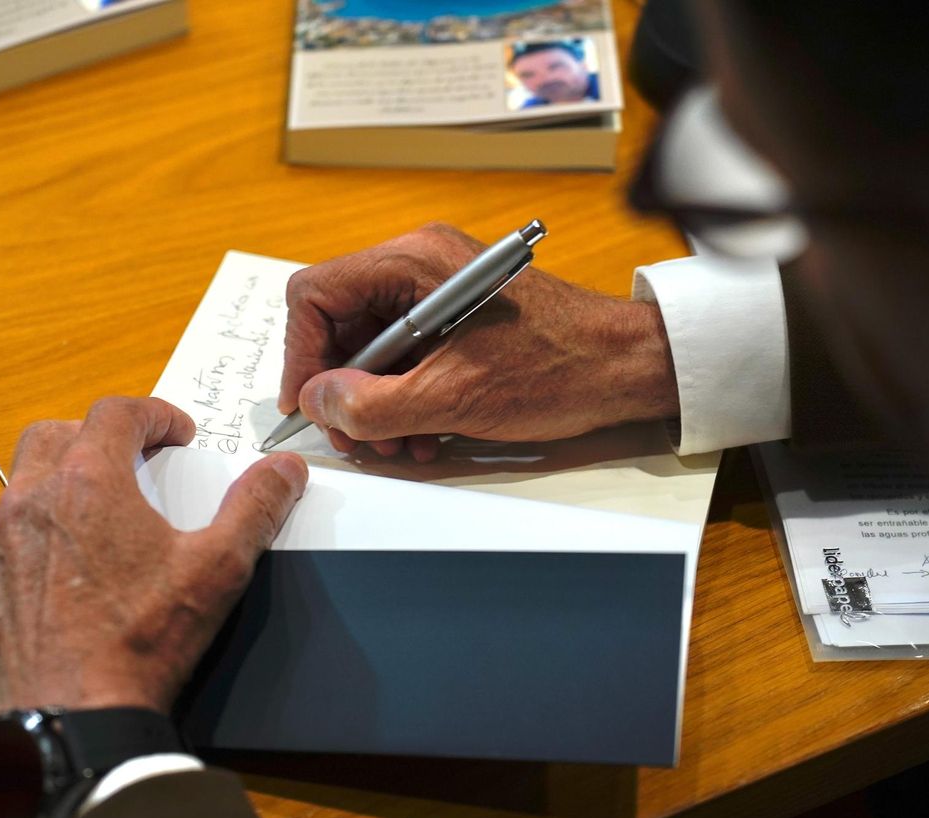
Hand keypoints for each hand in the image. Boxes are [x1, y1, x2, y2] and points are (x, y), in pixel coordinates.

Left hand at [0, 397, 308, 715]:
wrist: (76, 720)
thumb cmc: (144, 642)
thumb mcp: (217, 569)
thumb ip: (254, 508)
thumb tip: (284, 471)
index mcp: (88, 482)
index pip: (116, 412)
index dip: (154, 414)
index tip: (177, 434)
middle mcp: (30, 501)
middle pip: (54, 435)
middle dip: (95, 436)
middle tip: (133, 463)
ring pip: (21, 488)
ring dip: (60, 487)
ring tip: (100, 518)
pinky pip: (1, 545)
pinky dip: (34, 542)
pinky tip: (64, 574)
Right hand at [280, 223, 679, 459]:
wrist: (626, 368)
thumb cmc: (557, 368)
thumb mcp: (452, 398)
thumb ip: (373, 403)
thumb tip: (318, 401)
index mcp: (413, 260)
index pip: (316, 294)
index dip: (301, 355)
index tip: (308, 405)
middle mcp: (420, 262)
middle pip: (339, 322)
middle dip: (341, 387)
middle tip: (355, 438)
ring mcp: (438, 288)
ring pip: (370, 345)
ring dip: (372, 401)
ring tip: (394, 445)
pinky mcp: (456, 316)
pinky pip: (405, 354)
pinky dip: (402, 396)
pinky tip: (421, 435)